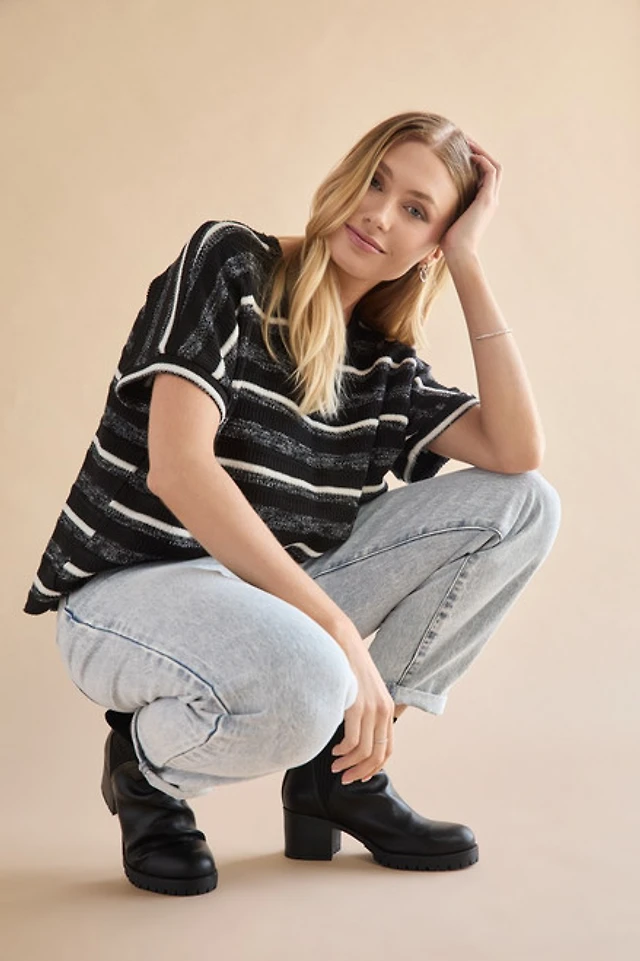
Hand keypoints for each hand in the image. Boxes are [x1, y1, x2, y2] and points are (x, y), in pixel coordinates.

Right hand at [328, 630, 394, 783]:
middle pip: (378, 755)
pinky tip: (335, 752)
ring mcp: (371, 709)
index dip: (374, 767)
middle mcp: (383, 710)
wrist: (341, 640)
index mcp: (387, 708)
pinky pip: (352, 741)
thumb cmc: (346, 665)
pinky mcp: (357, 706)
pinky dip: (343, 752)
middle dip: (361, 772)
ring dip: (349, 765)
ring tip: (336, 766)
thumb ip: (363, 710)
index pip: (387, 749)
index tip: (360, 775)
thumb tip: (353, 734)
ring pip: (365, 752)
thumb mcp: (362, 690)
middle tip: (346, 778)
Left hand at [439, 137, 502, 260]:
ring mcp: (490, 199)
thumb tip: (425, 203)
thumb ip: (444, 208)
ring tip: (466, 142)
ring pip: (494, 166)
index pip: (483, 176)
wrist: (458, 254)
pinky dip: (481, 161)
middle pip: (491, 167)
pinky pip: (490, 172)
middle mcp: (489, 200)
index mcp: (481, 204)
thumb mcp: (446, 219)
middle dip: (479, 152)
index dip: (474, 162)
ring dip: (481, 152)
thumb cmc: (449, 243)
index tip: (458, 151)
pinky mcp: (486, 200)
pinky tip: (468, 156)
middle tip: (463, 140)